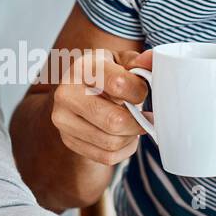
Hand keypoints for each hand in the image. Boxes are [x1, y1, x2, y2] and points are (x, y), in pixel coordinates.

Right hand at [49, 48, 153, 165]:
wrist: (78, 91)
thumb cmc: (105, 75)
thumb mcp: (121, 61)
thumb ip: (141, 61)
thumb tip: (152, 59)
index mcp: (83, 68)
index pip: (118, 84)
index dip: (140, 92)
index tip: (143, 92)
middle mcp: (66, 93)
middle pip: (114, 121)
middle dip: (137, 123)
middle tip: (146, 117)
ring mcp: (63, 119)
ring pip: (111, 142)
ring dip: (130, 137)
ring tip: (133, 125)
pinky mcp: (68, 139)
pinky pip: (105, 156)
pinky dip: (123, 150)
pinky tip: (124, 137)